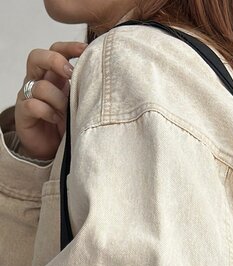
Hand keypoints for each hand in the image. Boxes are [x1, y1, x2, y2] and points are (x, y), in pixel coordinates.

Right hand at [14, 41, 87, 160]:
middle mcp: (40, 82)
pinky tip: (56, 120)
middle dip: (55, 61)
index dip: (69, 47)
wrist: (52, 151)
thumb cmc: (69, 126)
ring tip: (66, 112)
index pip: (57, 51)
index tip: (86, 49)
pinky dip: (47, 111)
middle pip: (38, 57)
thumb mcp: (81, 105)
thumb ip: (86, 91)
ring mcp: (29, 97)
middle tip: (70, 73)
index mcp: (55, 77)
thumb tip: (108, 80)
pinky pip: (33, 104)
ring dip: (57, 98)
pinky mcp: (23, 113)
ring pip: (40, 85)